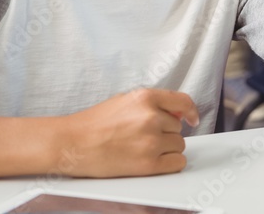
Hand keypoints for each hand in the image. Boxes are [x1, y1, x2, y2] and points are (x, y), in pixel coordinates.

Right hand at [59, 89, 198, 177]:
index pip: (184, 102)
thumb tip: (177, 112)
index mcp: (145, 98)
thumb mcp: (125, 101)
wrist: (71, 144)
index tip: (192, 118)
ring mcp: (150, 141)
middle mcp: (151, 117)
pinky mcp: (147, 164)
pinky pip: (177, 163)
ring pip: (179, 145)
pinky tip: (154, 160)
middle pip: (178, 127)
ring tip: (141, 148)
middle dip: (165, 132)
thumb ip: (152, 103)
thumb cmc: (93, 123)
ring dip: (166, 148)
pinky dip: (170, 163)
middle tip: (142, 137)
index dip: (191, 111)